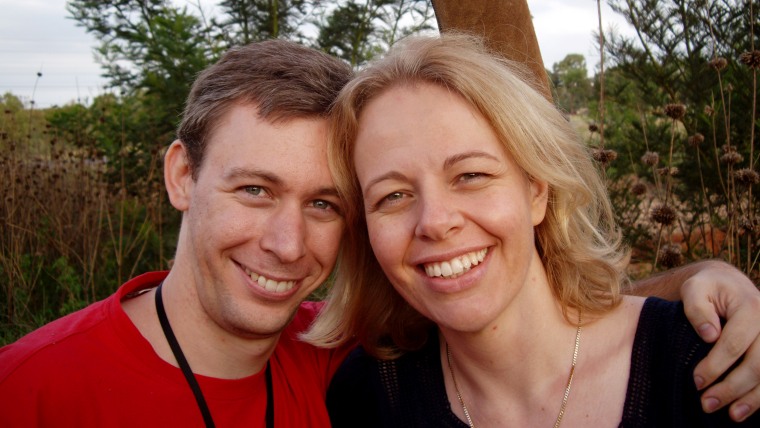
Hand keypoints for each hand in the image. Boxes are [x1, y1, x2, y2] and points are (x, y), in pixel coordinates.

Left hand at [680, 260, 759, 421]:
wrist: (727, 285)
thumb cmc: (707, 288)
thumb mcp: (695, 289)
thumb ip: (698, 308)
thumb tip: (710, 336)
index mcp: (751, 307)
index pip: (735, 343)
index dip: (716, 366)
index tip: (697, 381)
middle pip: (756, 364)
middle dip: (731, 388)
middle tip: (706, 404)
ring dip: (751, 398)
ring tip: (731, 415)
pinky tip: (746, 408)